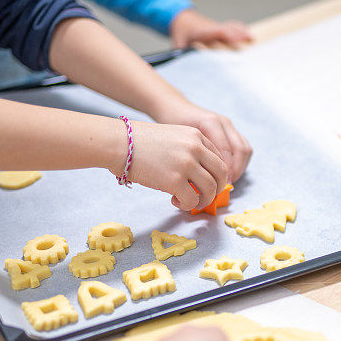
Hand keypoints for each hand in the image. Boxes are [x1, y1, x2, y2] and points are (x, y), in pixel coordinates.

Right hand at [114, 121, 228, 210]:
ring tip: (188, 201)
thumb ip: (189, 151)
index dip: (215, 175)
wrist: (119, 143)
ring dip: (202, 199)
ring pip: (211, 189)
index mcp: (196, 135)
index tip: (206, 184)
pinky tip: (175, 201)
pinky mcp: (175, 180)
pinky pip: (192, 200)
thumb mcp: (172, 137)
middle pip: (221, 174)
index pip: (219, 158)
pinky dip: (187, 205)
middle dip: (216, 189)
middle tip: (204, 196)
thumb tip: (199, 176)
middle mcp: (195, 148)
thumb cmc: (139, 142)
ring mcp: (187, 163)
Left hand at [153, 100, 251, 182]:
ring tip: (228, 181)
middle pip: (241, 149)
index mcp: (210, 122)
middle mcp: (223, 122)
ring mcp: (229, 125)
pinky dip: (239, 162)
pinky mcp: (230, 130)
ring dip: (240, 167)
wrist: (175, 107)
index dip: (225, 171)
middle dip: (236, 170)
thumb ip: (190, 155)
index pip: (226, 150)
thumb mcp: (177, 139)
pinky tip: (228, 172)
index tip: (217, 185)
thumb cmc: (172, 124)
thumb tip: (198, 180)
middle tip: (225, 185)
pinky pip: (242, 147)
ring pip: (245, 149)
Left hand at [170, 9, 252, 48]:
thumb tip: (183, 64)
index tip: (236, 38)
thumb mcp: (178, 43)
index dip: (227, 34)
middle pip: (227, 29)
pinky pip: (231, 26)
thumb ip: (181, 53)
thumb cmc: (180, 31)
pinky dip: (240, 29)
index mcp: (201, 31)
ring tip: (252, 38)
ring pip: (231, 27)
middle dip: (238, 35)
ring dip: (241, 32)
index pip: (216, 31)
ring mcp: (216, 26)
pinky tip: (248, 34)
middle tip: (250, 40)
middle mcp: (211, 27)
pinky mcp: (219, 27)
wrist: (180, 17)